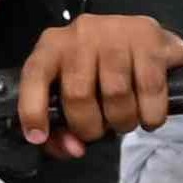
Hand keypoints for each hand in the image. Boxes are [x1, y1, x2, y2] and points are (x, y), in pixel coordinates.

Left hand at [18, 13, 182, 155]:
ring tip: (126, 119)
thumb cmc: (105, 69)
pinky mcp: (150, 39)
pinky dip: (150, 115)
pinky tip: (148, 114)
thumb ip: (65, 128)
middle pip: (78, 94)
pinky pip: (149, 89)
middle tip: (101, 130)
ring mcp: (117, 33)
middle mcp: (82, 34)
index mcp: (54, 46)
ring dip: (123, 121)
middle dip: (90, 127)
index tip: (38, 136)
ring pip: (116, 93)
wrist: (148, 39)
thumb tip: (74, 149)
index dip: (33, 109)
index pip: (34, 75)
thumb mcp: (75, 92)